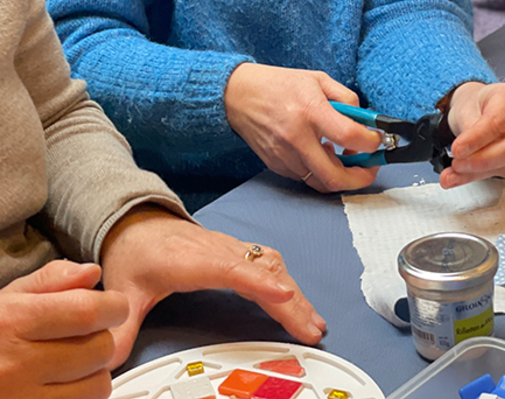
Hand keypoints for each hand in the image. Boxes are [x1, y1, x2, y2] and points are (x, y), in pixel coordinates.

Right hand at [0, 260, 127, 398]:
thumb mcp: (6, 298)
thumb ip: (51, 281)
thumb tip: (93, 273)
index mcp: (15, 323)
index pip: (88, 312)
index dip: (113, 306)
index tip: (114, 306)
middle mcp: (19, 365)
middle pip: (100, 349)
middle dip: (103, 337)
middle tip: (89, 335)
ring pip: (96, 387)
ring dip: (94, 372)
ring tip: (74, 364)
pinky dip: (79, 397)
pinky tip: (61, 386)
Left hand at [100, 207, 326, 366]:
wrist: (137, 223)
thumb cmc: (135, 253)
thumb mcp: (123, 291)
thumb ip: (121, 327)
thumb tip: (108, 363)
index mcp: (191, 260)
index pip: (231, 269)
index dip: (258, 281)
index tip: (283, 295)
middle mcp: (218, 250)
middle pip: (262, 270)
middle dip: (290, 300)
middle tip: (311, 330)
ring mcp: (231, 248)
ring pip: (271, 266)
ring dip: (295, 293)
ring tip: (313, 323)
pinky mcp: (238, 252)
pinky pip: (270, 264)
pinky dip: (288, 283)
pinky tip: (299, 303)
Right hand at [224, 63, 380, 191]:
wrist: (238, 94)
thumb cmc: (279, 84)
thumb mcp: (318, 79)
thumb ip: (345, 98)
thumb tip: (366, 119)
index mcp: (310, 111)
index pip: (349, 136)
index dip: (371, 143)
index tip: (377, 142)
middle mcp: (296, 137)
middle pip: (334, 176)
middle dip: (360, 178)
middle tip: (370, 169)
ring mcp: (284, 155)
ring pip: (320, 181)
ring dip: (338, 174)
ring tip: (343, 156)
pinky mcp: (276, 164)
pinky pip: (304, 177)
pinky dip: (318, 170)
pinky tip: (320, 153)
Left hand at [439, 81, 504, 188]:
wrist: (478, 109)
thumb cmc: (475, 104)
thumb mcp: (465, 108)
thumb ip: (468, 129)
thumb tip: (464, 153)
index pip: (499, 121)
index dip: (477, 139)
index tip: (457, 149)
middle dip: (481, 160)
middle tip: (457, 164)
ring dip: (477, 172)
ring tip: (452, 174)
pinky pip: (500, 171)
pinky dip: (476, 175)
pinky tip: (458, 176)